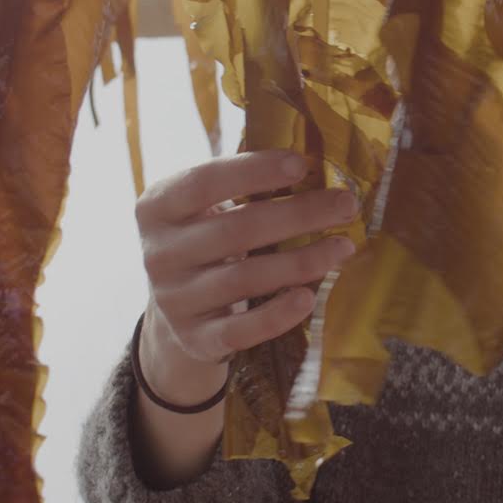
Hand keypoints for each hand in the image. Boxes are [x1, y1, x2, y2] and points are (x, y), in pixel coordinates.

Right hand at [134, 149, 357, 406]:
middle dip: (299, 215)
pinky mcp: (195, 339)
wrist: (176, 310)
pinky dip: (276, 315)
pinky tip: (308, 298)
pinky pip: (239, 330)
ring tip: (343, 247)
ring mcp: (173, 300)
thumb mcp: (205, 209)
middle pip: (236, 231)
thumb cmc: (205, 241)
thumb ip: (242, 187)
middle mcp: (158, 254)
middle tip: (346, 204)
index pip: (203, 182)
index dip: (253, 171)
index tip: (302, 164)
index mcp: (157, 208)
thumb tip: (314, 165)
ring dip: (301, 262)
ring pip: (244, 279)